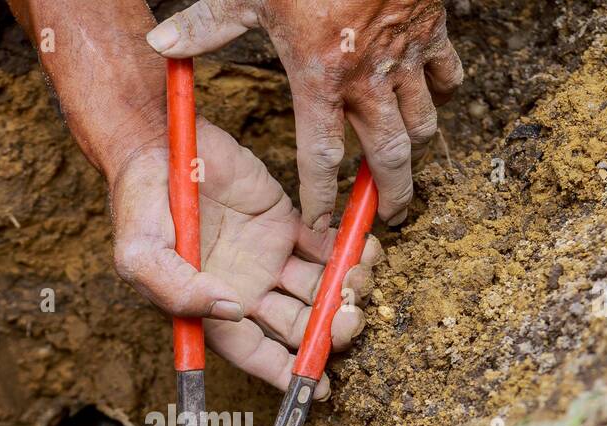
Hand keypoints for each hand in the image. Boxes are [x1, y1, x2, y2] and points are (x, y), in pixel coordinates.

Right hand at [109, 118, 380, 395]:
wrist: (153, 141)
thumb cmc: (138, 203)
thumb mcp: (140, 254)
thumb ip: (178, 290)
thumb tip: (231, 311)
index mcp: (211, 309)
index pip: (256, 353)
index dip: (288, 373)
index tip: (319, 386)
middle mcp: (245, 291)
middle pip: (298, 326)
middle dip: (329, 330)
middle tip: (350, 318)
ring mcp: (268, 258)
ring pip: (319, 289)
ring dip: (346, 290)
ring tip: (361, 277)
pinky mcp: (285, 222)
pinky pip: (325, 245)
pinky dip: (349, 250)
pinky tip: (363, 248)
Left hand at [146, 0, 462, 228]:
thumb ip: (207, 22)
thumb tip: (161, 41)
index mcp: (320, 77)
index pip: (321, 155)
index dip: (321, 195)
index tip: (320, 222)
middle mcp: (367, 77)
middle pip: (388, 154)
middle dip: (393, 191)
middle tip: (392, 216)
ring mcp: (406, 54)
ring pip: (421, 119)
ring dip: (414, 143)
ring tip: (406, 160)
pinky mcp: (431, 29)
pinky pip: (446, 72)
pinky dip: (442, 89)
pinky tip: (434, 96)